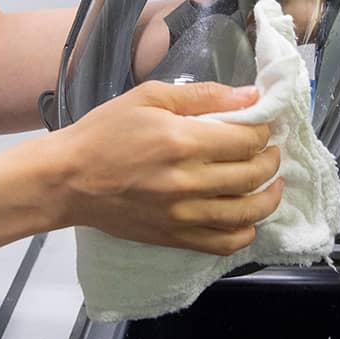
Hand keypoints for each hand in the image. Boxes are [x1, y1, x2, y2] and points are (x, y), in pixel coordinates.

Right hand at [53, 81, 282, 255]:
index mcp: (183, 142)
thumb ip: (203, 95)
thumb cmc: (104, 132)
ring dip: (269, 198)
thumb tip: (249, 96)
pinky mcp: (174, 237)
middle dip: (270, 160)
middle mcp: (188, 182)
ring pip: (247, 213)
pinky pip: (224, 243)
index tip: (261, 127)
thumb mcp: (149, 97)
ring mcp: (183, 215)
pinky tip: (246, 217)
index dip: (263, 132)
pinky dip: (245, 232)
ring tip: (271, 185)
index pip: (247, 141)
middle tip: (269, 151)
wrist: (68, 179)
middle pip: (253, 175)